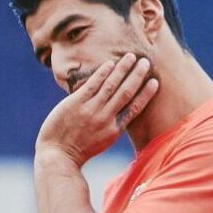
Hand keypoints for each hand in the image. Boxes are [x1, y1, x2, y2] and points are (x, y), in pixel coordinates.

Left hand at [36, 53, 158, 165]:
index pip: (135, 108)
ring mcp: (90, 110)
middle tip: (145, 61)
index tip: (155, 82)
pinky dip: (102, 73)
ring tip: (131, 56)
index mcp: (114, 130)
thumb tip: (119, 113)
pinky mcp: (75, 104)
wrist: (57, 156)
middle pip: (126, 92)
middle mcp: (105, 118)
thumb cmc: (78, 150)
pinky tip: (109, 63)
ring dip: (122, 69)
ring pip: (111, 85)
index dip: (146, 94)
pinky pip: (92, 85)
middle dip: (137, 76)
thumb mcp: (102, 142)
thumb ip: (111, 127)